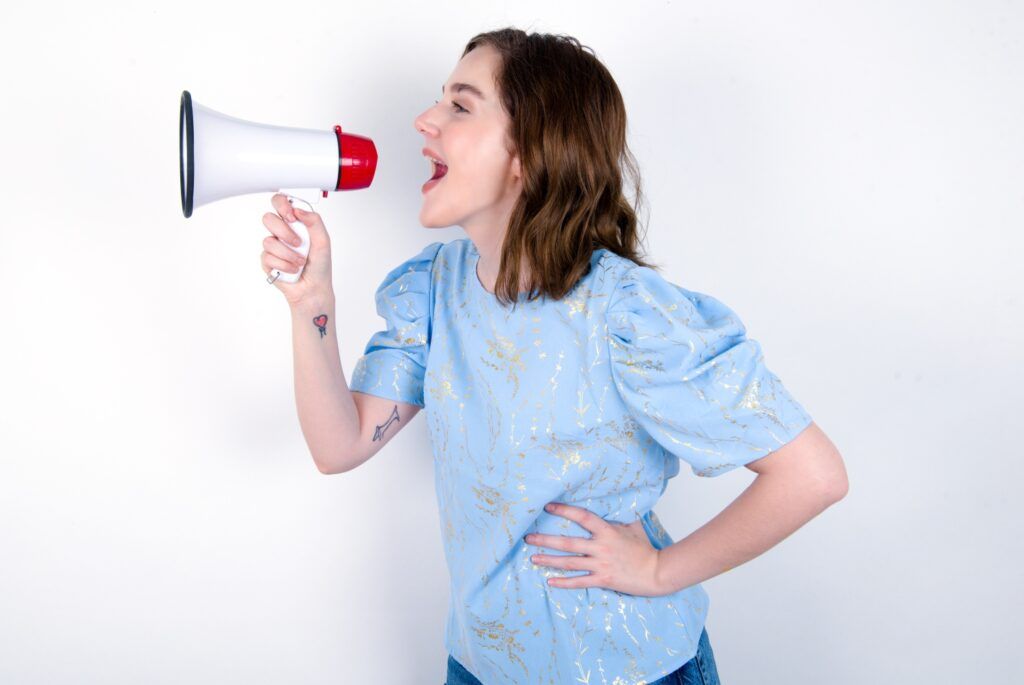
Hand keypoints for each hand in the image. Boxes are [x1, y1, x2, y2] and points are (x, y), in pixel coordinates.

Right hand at [261, 193, 333, 307]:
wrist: (314, 288)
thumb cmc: (319, 265)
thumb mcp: (323, 241)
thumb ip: (314, 221)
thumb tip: (298, 210)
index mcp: (295, 222)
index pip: (279, 202)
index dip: (281, 205)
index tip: (292, 216)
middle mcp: (282, 232)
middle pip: (268, 218)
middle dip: (284, 231)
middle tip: (298, 243)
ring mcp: (273, 246)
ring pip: (268, 241)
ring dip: (288, 253)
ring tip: (300, 261)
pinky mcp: (267, 261)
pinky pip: (267, 257)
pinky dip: (284, 265)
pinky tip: (293, 270)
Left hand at [524, 502, 667, 596]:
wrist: (657, 572)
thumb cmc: (646, 549)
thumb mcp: (633, 526)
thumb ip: (620, 515)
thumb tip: (616, 499)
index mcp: (608, 531)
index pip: (582, 517)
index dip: (565, 510)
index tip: (548, 506)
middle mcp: (601, 547)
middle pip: (568, 543)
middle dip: (546, 540)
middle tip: (528, 538)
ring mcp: (601, 564)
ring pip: (569, 562)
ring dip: (549, 561)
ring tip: (533, 558)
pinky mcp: (603, 579)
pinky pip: (580, 581)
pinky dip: (564, 582)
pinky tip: (550, 581)